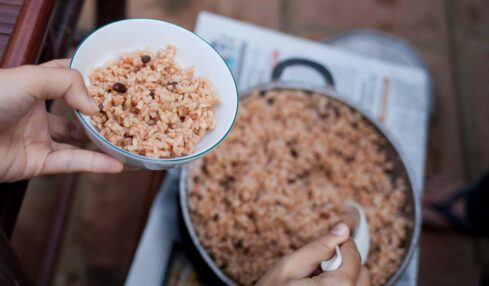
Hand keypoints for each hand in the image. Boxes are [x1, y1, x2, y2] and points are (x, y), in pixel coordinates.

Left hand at [0, 59, 122, 181]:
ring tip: (129, 145)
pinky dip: (94, 164)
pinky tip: (116, 165)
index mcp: (35, 86)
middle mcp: (39, 112)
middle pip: (78, 114)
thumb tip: (95, 107)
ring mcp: (39, 138)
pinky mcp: (38, 162)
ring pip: (79, 142)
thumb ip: (67, 83)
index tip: (116, 83)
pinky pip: (71, 163)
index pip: (68, 78)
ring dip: (104, 145)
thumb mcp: (29, 78)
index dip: (91, 80)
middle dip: (103, 117)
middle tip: (129, 118)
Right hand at [257, 223, 369, 285]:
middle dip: (344, 265)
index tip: (322, 252)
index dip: (337, 246)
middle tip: (317, 271)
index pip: (353, 254)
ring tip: (318, 285)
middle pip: (362, 273)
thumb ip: (319, 247)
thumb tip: (341, 229)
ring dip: (345, 280)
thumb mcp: (290, 267)